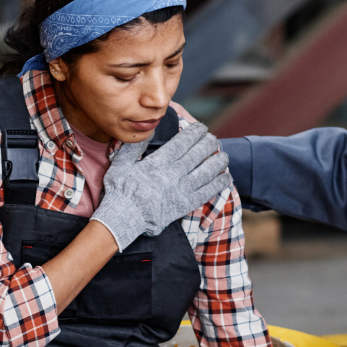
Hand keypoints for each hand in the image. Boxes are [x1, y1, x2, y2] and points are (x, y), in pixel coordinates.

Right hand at [91, 121, 230, 250]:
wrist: (123, 218)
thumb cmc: (120, 191)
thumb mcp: (121, 164)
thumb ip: (133, 147)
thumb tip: (147, 132)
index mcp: (158, 163)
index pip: (181, 144)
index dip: (194, 134)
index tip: (202, 127)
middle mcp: (172, 175)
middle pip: (196, 155)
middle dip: (208, 144)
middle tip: (214, 137)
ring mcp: (180, 191)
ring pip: (205, 173)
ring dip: (217, 162)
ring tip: (224, 155)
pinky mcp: (184, 205)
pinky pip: (206, 193)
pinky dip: (218, 185)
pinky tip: (226, 178)